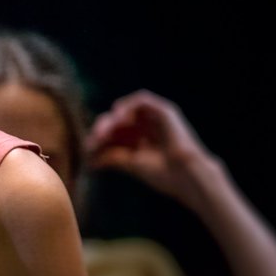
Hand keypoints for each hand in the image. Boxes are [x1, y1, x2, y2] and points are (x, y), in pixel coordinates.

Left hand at [84, 89, 215, 204]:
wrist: (186, 176)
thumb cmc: (162, 174)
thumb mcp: (130, 164)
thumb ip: (112, 158)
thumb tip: (89, 161)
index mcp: (139, 141)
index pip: (113, 133)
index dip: (99, 138)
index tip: (89, 149)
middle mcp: (146, 128)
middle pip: (116, 120)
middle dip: (103, 128)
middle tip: (95, 139)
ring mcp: (155, 118)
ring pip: (127, 108)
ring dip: (113, 118)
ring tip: (106, 132)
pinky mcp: (165, 111)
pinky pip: (142, 100)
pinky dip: (128, 107)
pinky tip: (120, 120)